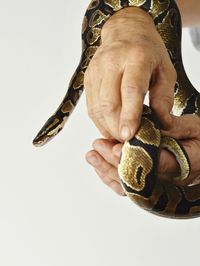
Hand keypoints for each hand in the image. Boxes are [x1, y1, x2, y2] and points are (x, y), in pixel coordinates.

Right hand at [84, 7, 175, 141]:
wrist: (124, 32)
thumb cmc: (148, 52)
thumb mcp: (166, 70)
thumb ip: (164, 98)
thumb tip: (162, 123)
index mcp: (136, 58)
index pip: (130, 90)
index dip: (129, 115)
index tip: (128, 135)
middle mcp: (111, 63)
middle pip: (108, 103)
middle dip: (115, 127)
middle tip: (126, 142)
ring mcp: (96, 71)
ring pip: (96, 107)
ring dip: (106, 127)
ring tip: (118, 136)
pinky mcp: (88, 79)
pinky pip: (90, 106)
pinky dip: (99, 121)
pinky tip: (109, 126)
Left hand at [85, 115, 199, 195]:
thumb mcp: (194, 128)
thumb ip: (175, 126)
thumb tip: (154, 124)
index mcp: (182, 165)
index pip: (154, 164)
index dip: (133, 157)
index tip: (116, 147)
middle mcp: (167, 180)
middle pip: (136, 177)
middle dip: (113, 161)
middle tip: (97, 146)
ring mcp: (156, 184)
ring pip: (128, 186)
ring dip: (107, 170)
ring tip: (91, 156)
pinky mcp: (148, 183)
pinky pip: (128, 187)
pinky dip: (111, 177)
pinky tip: (99, 166)